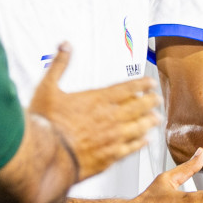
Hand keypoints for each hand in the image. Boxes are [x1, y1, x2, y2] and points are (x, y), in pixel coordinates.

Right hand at [29, 42, 160, 180]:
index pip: (128, 88)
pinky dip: (141, 142)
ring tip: (156, 118)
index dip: (142, 84)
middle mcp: (111, 118)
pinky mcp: (111, 156)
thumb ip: (59, 65)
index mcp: (99, 99)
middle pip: (140, 107)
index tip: (150, 82)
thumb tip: (64, 46)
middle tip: (158, 99)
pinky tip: (144, 141)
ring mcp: (113, 138)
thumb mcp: (47, 87)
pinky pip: (132, 148)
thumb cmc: (46, 123)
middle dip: (151, 101)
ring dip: (150, 121)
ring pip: (140, 127)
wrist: (45, 153)